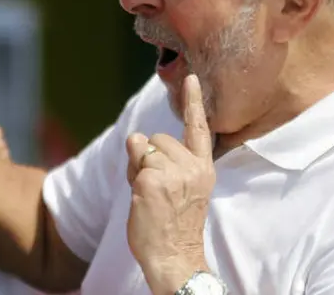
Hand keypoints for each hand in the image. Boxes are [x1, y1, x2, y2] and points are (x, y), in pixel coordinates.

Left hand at [125, 74, 214, 294]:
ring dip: (137, 166)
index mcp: (203, 168)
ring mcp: (172, 173)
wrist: (175, 257)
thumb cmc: (175, 224)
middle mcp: (192, 167)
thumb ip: (170, 161)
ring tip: (150, 194)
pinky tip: (143, 199)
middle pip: (156, 138)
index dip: (194, 102)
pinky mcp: (151, 180)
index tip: (190, 77)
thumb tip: (138, 140)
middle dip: (148, 157)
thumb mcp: (185, 189)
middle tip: (157, 188)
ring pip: (141, 146)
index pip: (198, 128)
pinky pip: (132, 162)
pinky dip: (131, 178)